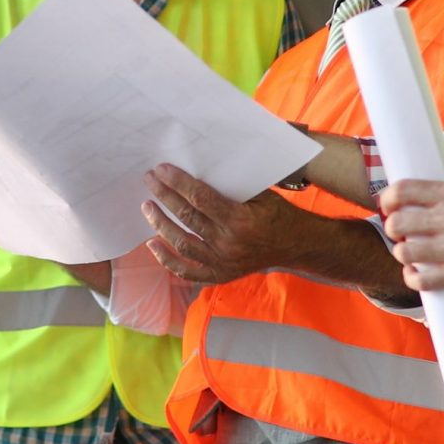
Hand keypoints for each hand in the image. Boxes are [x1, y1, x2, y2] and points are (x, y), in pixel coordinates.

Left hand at [141, 164, 301, 282]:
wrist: (296, 245)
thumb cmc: (277, 213)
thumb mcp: (260, 193)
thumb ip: (230, 187)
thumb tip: (197, 168)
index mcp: (240, 220)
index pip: (200, 198)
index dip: (178, 183)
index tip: (162, 170)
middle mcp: (229, 243)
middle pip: (187, 218)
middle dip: (164, 196)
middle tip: (150, 180)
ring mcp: (222, 262)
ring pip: (181, 243)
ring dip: (160, 224)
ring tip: (147, 206)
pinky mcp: (220, 274)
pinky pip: (187, 271)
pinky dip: (167, 259)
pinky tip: (152, 244)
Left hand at [381, 178, 443, 290]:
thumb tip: (415, 201)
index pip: (402, 191)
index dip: (387, 200)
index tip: (387, 207)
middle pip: (396, 224)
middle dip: (393, 230)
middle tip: (401, 234)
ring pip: (403, 252)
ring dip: (402, 254)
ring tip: (411, 254)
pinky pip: (421, 280)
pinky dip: (412, 278)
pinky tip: (417, 274)